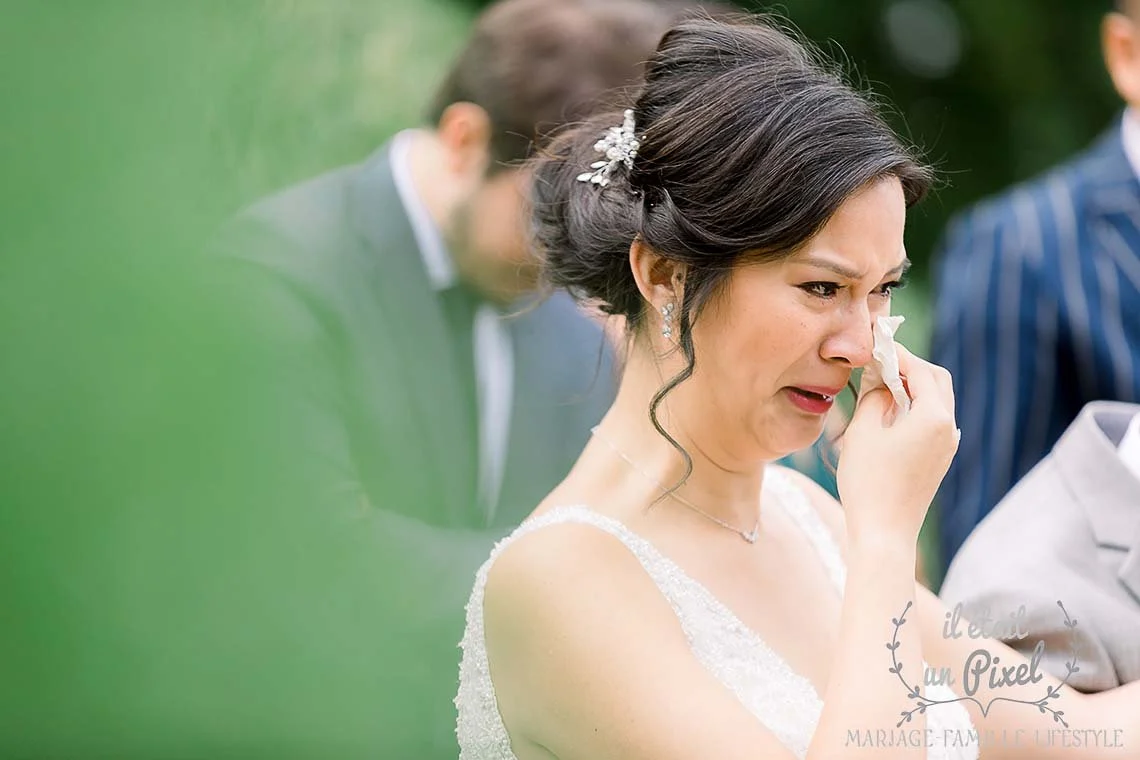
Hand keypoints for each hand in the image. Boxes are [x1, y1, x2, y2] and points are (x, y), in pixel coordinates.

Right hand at [836, 345, 958, 545]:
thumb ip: (874, 396)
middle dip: (910, 367)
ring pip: (936, 401)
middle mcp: (948, 428)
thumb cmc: (869, 482)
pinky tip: (888, 414)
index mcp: (934, 416)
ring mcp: (947, 446)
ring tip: (880, 385)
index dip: (898, 353)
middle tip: (880, 361)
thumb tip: (881, 380)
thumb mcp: (864, 432)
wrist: (884, 533)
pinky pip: (932, 421)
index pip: (920, 369)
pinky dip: (914, 408)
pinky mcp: (939, 460)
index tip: (876, 342)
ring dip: (912, 387)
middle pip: (937, 381)